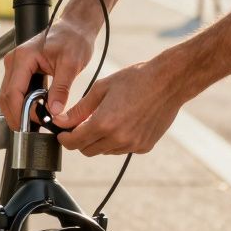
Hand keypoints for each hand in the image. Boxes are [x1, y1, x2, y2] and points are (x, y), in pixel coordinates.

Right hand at [0, 18, 96, 130]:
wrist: (75, 27)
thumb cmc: (73, 39)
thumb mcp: (71, 65)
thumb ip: (61, 89)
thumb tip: (53, 111)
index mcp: (23, 58)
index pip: (13, 93)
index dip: (20, 112)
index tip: (34, 124)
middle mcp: (14, 61)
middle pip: (6, 97)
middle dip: (16, 116)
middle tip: (32, 131)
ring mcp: (15, 66)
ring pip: (8, 96)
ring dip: (18, 111)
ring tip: (35, 123)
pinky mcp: (20, 70)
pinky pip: (15, 91)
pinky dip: (22, 104)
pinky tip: (34, 112)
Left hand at [56, 59, 183, 155]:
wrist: (169, 82)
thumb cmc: (135, 79)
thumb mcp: (101, 88)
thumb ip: (79, 109)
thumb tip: (61, 121)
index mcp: (103, 123)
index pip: (74, 142)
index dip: (64, 138)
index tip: (62, 133)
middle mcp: (118, 139)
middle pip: (87, 150)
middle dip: (80, 140)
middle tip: (81, 125)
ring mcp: (132, 145)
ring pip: (104, 151)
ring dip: (99, 140)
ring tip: (107, 118)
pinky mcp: (144, 147)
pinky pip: (122, 149)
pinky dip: (117, 140)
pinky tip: (124, 122)